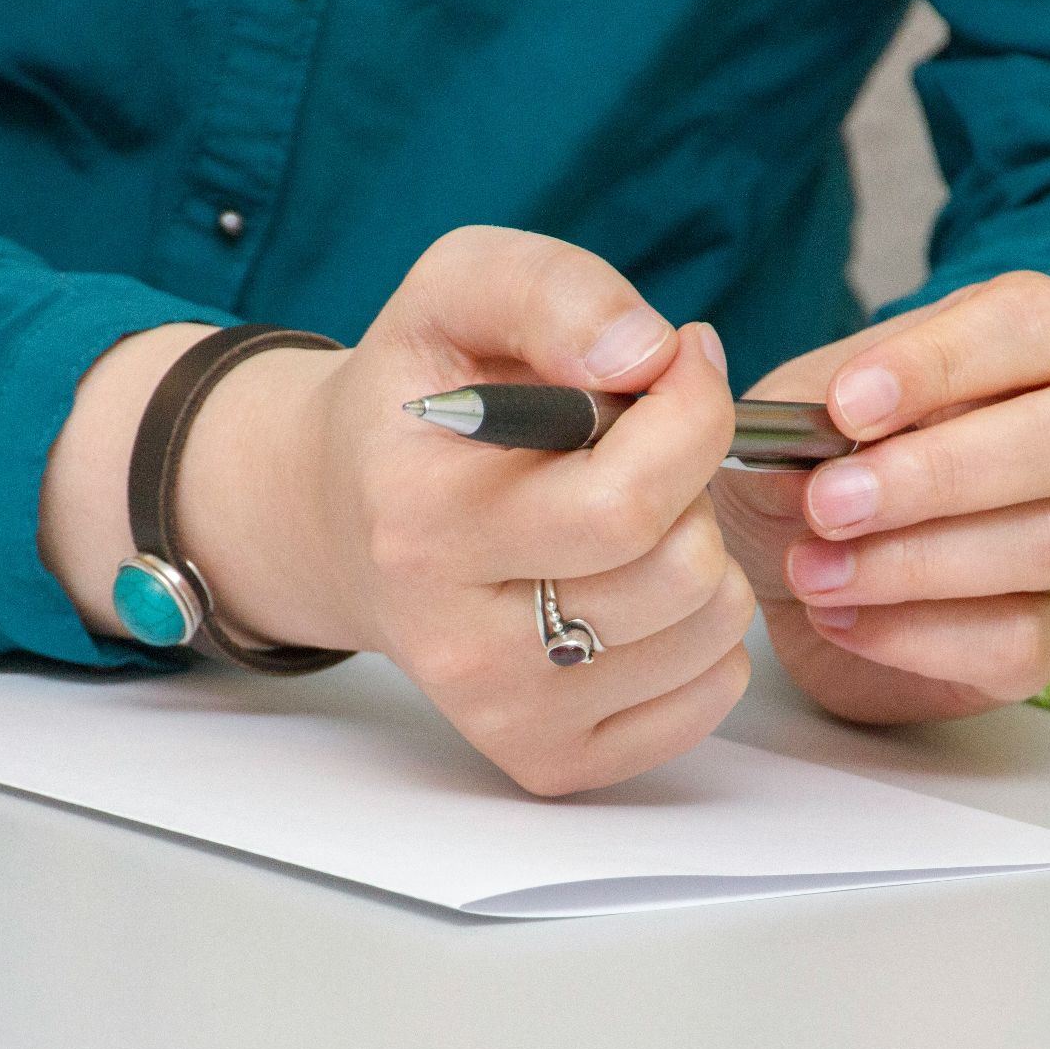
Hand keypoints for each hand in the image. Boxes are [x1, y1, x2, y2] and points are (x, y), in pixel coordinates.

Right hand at [305, 228, 755, 792]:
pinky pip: (708, 695)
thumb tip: (647, 354)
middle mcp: (454, 641)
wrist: (340, 518)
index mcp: (424, 524)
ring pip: (709, 632)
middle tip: (640, 451)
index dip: (691, 412)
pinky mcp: (547, 759)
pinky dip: (701, 631)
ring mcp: (501, 712)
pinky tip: (634, 586)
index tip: (674, 367)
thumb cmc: (416, 402)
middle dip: (692, 485)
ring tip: (628, 518)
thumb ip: (552, 290)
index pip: (628, 499)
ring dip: (700, 553)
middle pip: (679, 571)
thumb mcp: (455, 291)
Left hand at [712, 272, 1049, 721]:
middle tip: (827, 504)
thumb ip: (794, 424)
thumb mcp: (776, 428)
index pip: (1032, 320)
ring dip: (912, 562)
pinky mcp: (1043, 639)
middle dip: (941, 472)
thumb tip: (812, 458)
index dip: (945, 361)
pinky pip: (1018, 640)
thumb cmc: (797, 476)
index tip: (845, 406)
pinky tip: (838, 618)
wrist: (784, 583)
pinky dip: (914, 635)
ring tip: (809, 571)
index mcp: (1010, 353)